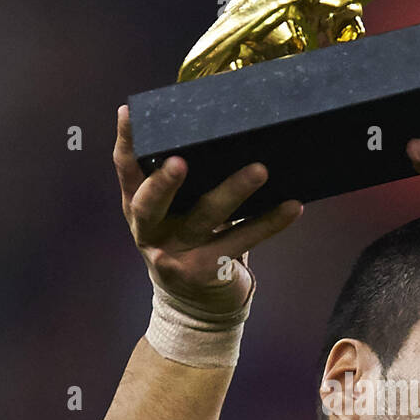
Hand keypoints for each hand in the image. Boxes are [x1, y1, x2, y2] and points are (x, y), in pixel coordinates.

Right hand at [113, 106, 302, 312]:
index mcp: (137, 208)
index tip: (129, 112)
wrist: (196, 306)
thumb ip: (184, 181)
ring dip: (234, 191)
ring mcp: (176, 254)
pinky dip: (269, 223)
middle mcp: (150, 231)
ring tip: (259, 170)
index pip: (125, 171)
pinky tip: (293, 207)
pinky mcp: (206, 270)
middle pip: (149, 204)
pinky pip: (242, 240)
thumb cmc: (190, 241)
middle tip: (180, 161)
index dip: (125, 142)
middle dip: (163, 182)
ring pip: (205, 218)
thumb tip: (222, 126)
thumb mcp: (174, 213)